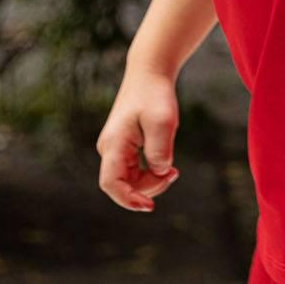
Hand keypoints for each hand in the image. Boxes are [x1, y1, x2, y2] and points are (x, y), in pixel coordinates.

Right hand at [96, 64, 180, 212]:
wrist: (149, 76)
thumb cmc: (155, 95)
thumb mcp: (163, 121)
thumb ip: (160, 148)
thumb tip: (160, 171)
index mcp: (114, 144)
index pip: (111, 183)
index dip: (127, 200)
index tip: (149, 207)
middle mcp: (109, 150)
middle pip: (124, 185)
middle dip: (150, 187)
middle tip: (174, 174)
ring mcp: (116, 151)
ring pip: (131, 181)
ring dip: (153, 182)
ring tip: (173, 170)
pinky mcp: (125, 150)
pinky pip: (136, 172)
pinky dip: (153, 174)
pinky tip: (167, 167)